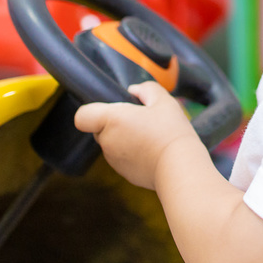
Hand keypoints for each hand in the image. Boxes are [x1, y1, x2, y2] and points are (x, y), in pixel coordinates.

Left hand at [73, 81, 201, 189]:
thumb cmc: (171, 132)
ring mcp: (114, 160)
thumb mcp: (163, 101)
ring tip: (151, 136)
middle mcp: (107, 141)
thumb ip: (146, 89)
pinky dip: (133, 154)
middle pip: (100, 128)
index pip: (82, 116)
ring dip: (125, 138)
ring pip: (112, 144)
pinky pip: (123, 158)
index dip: (92, 110)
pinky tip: (153, 151)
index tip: (113, 109)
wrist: (180, 168)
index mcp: (111, 120)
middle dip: (115, 123)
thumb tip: (134, 90)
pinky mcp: (124, 174)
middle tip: (141, 120)